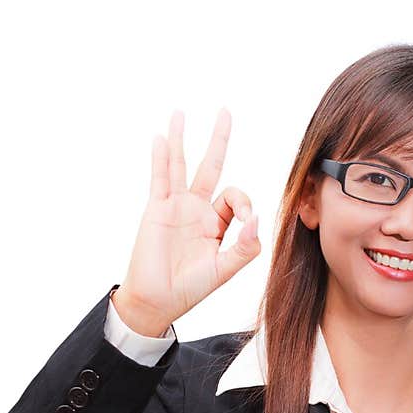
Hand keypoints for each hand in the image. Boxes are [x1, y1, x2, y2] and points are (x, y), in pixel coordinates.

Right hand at [115, 108, 259, 333]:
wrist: (156, 300)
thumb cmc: (189, 289)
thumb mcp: (224, 271)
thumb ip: (244, 248)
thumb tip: (256, 219)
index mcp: (218, 224)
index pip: (235, 198)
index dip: (244, 204)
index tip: (244, 222)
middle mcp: (198, 210)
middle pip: (210, 166)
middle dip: (218, 140)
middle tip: (225, 111)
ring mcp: (176, 207)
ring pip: (181, 165)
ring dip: (181, 139)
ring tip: (181, 113)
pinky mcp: (156, 209)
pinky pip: (160, 178)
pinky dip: (161, 158)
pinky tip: (162, 137)